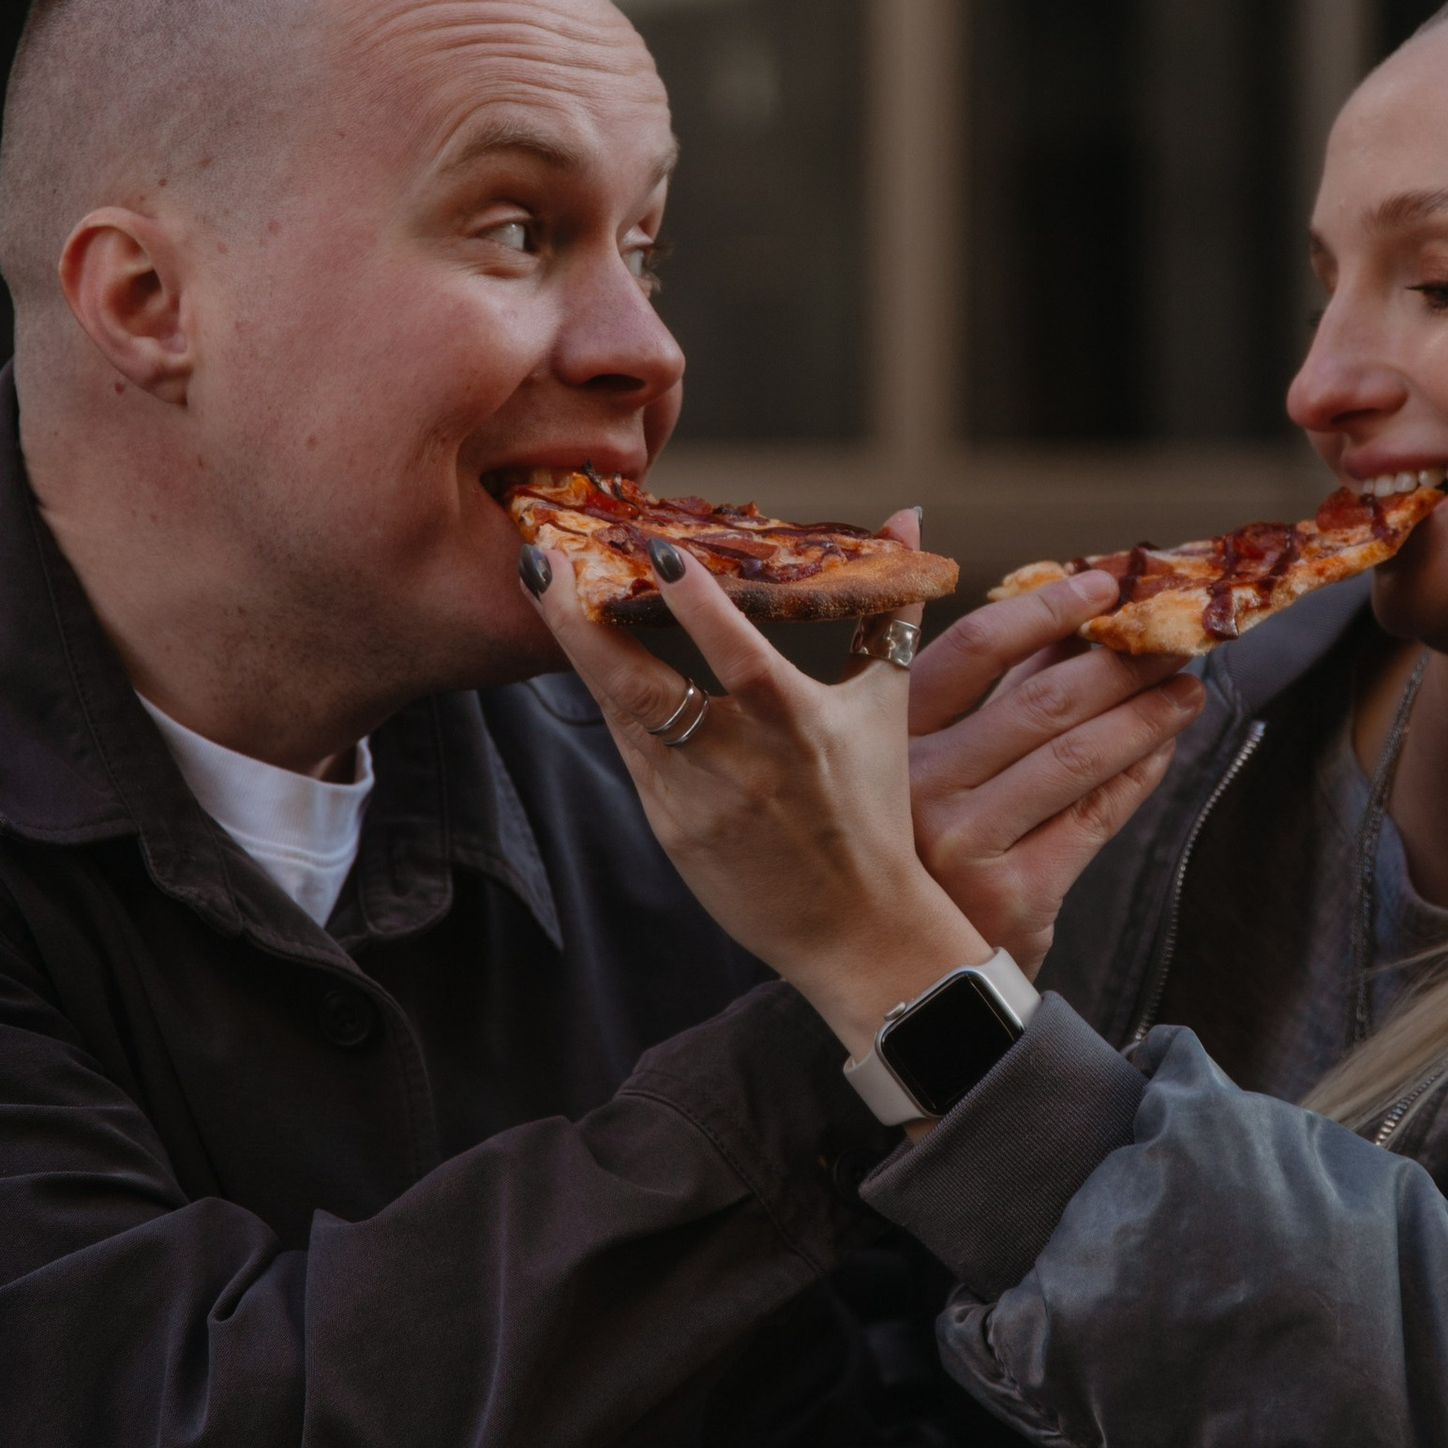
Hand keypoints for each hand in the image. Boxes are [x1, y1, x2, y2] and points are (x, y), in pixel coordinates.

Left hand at [521, 538, 985, 1053]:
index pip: (735, 652)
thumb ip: (887, 609)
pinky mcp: (669, 830)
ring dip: (579, 652)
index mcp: (796, 725)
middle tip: (538, 561)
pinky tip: (587, 656)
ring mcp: (693, 801)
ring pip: (619, 715)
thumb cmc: (872, 810)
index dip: (695, 601)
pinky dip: (610, 702)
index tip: (654, 548)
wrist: (856, 931)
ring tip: (548, 590)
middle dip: (578, 624)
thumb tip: (908, 516)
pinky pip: (629, 752)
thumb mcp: (886, 705)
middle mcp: (738, 762)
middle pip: (639, 687)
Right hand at [905, 561, 1205, 969]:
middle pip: (1043, 701)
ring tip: (1187, 686)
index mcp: (886, 740)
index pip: (973, 650)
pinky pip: (1096, 816)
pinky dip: (1139, 774)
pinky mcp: (1015, 893)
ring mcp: (965, 843)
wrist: (913, 979)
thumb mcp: (928, 763)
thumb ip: (986, 690)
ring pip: (1079, 756)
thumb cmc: (924, 850)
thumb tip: (1061, 606)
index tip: (1102, 583)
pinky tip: (1164, 747)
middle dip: (1121, 661)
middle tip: (1171, 634)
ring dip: (1146, 714)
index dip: (1044, 609)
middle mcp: (917, 788)